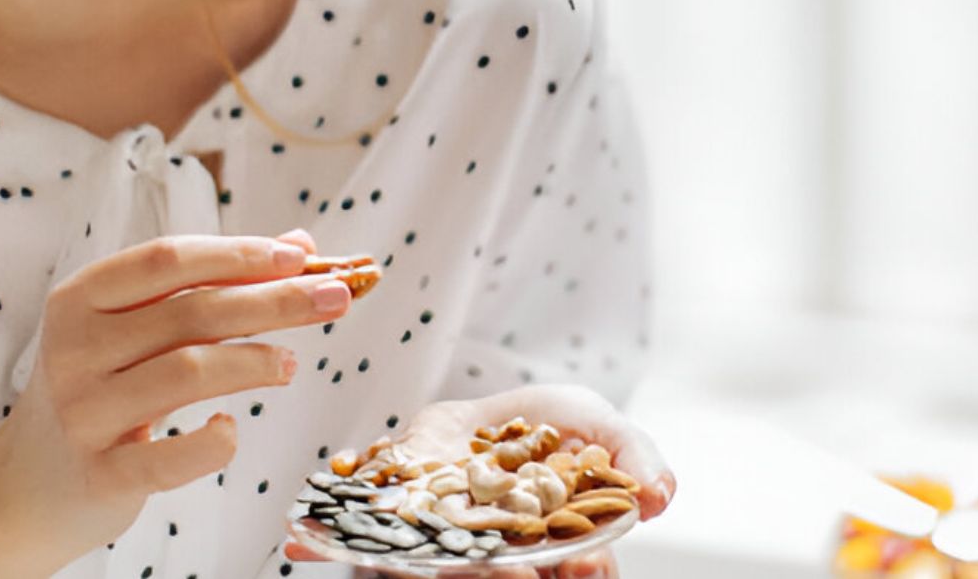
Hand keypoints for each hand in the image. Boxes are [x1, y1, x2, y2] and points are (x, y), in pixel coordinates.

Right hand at [0, 228, 349, 568]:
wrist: (25, 487)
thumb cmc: (97, 392)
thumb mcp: (134, 331)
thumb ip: (207, 287)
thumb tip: (298, 245)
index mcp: (81, 300)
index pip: (167, 259)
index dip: (237, 253)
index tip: (298, 255)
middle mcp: (75, 349)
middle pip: (190, 310)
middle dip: (273, 299)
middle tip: (335, 297)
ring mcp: (84, 412)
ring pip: (186, 371)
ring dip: (253, 362)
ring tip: (291, 364)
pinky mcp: (101, 474)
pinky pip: (169, 457)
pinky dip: (212, 442)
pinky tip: (232, 429)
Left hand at [285, 383, 675, 578]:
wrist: (469, 414)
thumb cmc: (540, 427)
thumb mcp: (596, 421)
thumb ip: (635, 454)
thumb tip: (662, 497)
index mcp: (553, 548)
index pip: (575, 571)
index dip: (582, 569)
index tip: (583, 564)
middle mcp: (498, 561)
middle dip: (507, 578)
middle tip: (512, 571)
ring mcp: (440, 554)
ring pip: (436, 574)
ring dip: (433, 572)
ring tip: (433, 563)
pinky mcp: (390, 536)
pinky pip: (361, 550)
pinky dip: (335, 546)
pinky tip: (314, 542)